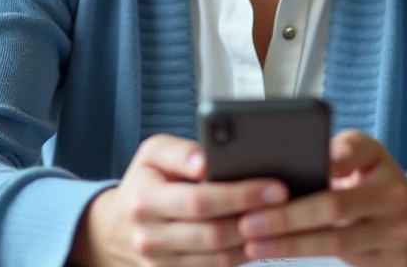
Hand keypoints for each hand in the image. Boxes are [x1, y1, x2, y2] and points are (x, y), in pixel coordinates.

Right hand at [72, 133, 288, 266]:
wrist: (119, 225)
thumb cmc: (146, 181)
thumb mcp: (153, 153)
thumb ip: (180, 151)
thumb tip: (205, 160)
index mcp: (144, 201)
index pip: (200, 202)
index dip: (241, 196)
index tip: (274, 187)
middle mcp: (149, 237)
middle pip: (214, 234)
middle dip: (256, 218)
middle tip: (287, 202)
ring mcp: (161, 264)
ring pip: (219, 258)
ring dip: (255, 241)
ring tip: (282, 219)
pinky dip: (243, 255)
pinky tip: (262, 237)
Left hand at [236, 130, 406, 266]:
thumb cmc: (380, 177)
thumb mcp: (368, 152)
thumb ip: (343, 149)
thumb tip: (317, 156)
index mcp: (387, 178)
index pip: (346, 173)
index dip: (311, 183)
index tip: (271, 189)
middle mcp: (397, 212)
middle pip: (334, 214)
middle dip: (288, 219)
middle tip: (249, 222)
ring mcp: (396, 244)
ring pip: (335, 246)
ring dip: (290, 245)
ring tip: (254, 243)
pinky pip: (343, 264)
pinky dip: (305, 258)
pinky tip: (277, 252)